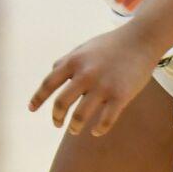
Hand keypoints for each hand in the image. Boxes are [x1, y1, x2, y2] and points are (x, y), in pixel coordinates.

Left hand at [29, 24, 163, 136]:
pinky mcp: (121, 96)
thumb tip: (53, 72)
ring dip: (74, 127)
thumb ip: (67, 60)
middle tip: (57, 124)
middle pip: (62, 103)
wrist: (141, 40)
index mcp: (73, 62)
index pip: (48, 84)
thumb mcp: (83, 48)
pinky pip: (105, 120)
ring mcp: (103, 86)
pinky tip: (96, 131)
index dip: (38, 99)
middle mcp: (85, 74)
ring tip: (74, 130)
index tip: (32, 109)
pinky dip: (98, 129)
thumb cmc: (110, 44)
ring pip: (81, 116)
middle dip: (57, 117)